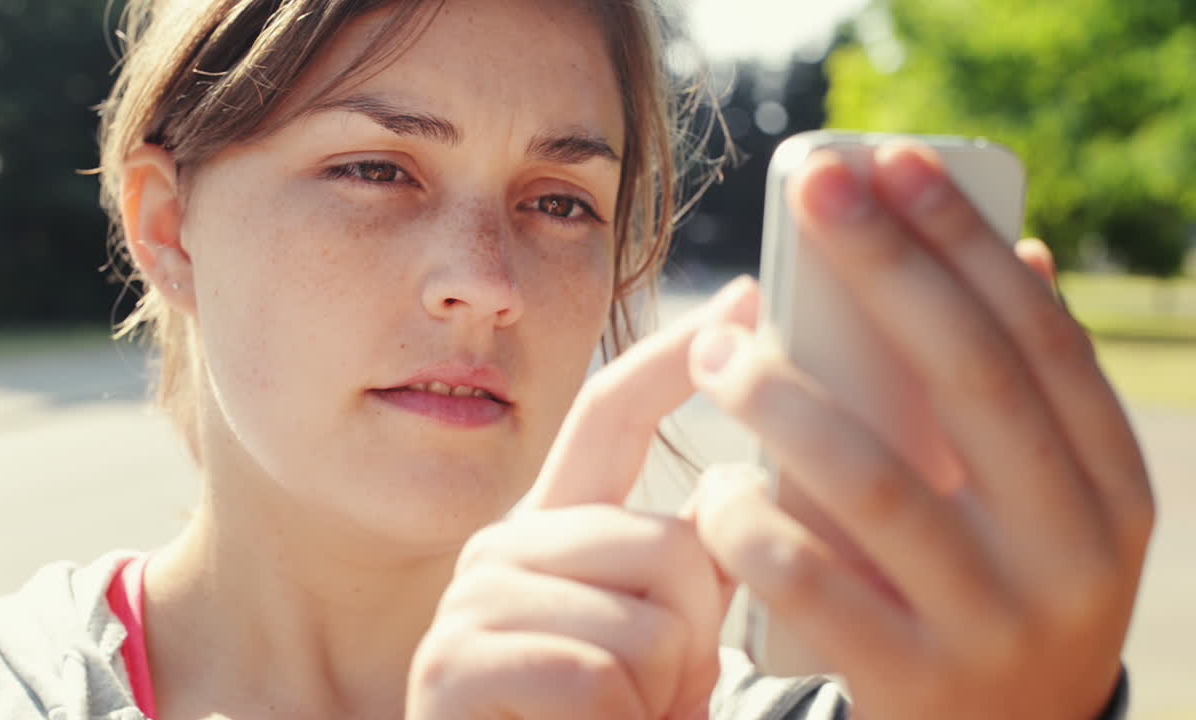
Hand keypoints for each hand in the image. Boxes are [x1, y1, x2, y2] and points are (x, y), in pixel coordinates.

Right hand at [407, 279, 758, 719]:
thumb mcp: (665, 638)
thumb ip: (695, 562)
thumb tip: (756, 490)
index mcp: (554, 525)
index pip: (611, 415)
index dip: (677, 358)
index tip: (741, 298)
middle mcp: (503, 545)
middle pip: (666, 543)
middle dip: (694, 638)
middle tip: (654, 692)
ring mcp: (472, 602)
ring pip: (644, 619)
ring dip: (659, 697)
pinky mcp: (454, 667)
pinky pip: (597, 677)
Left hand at [689, 142, 1153, 718]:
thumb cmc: (991, 598)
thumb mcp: (1030, 509)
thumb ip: (1019, 400)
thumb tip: (1017, 251)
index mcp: (1110, 491)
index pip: (1039, 339)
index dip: (966, 242)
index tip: (894, 160)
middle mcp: (1078, 554)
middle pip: (972, 379)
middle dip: (884, 269)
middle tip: (809, 189)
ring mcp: (1001, 626)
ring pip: (879, 483)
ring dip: (785, 399)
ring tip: (717, 347)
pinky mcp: (915, 684)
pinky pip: (815, 585)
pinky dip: (751, 524)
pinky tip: (711, 490)